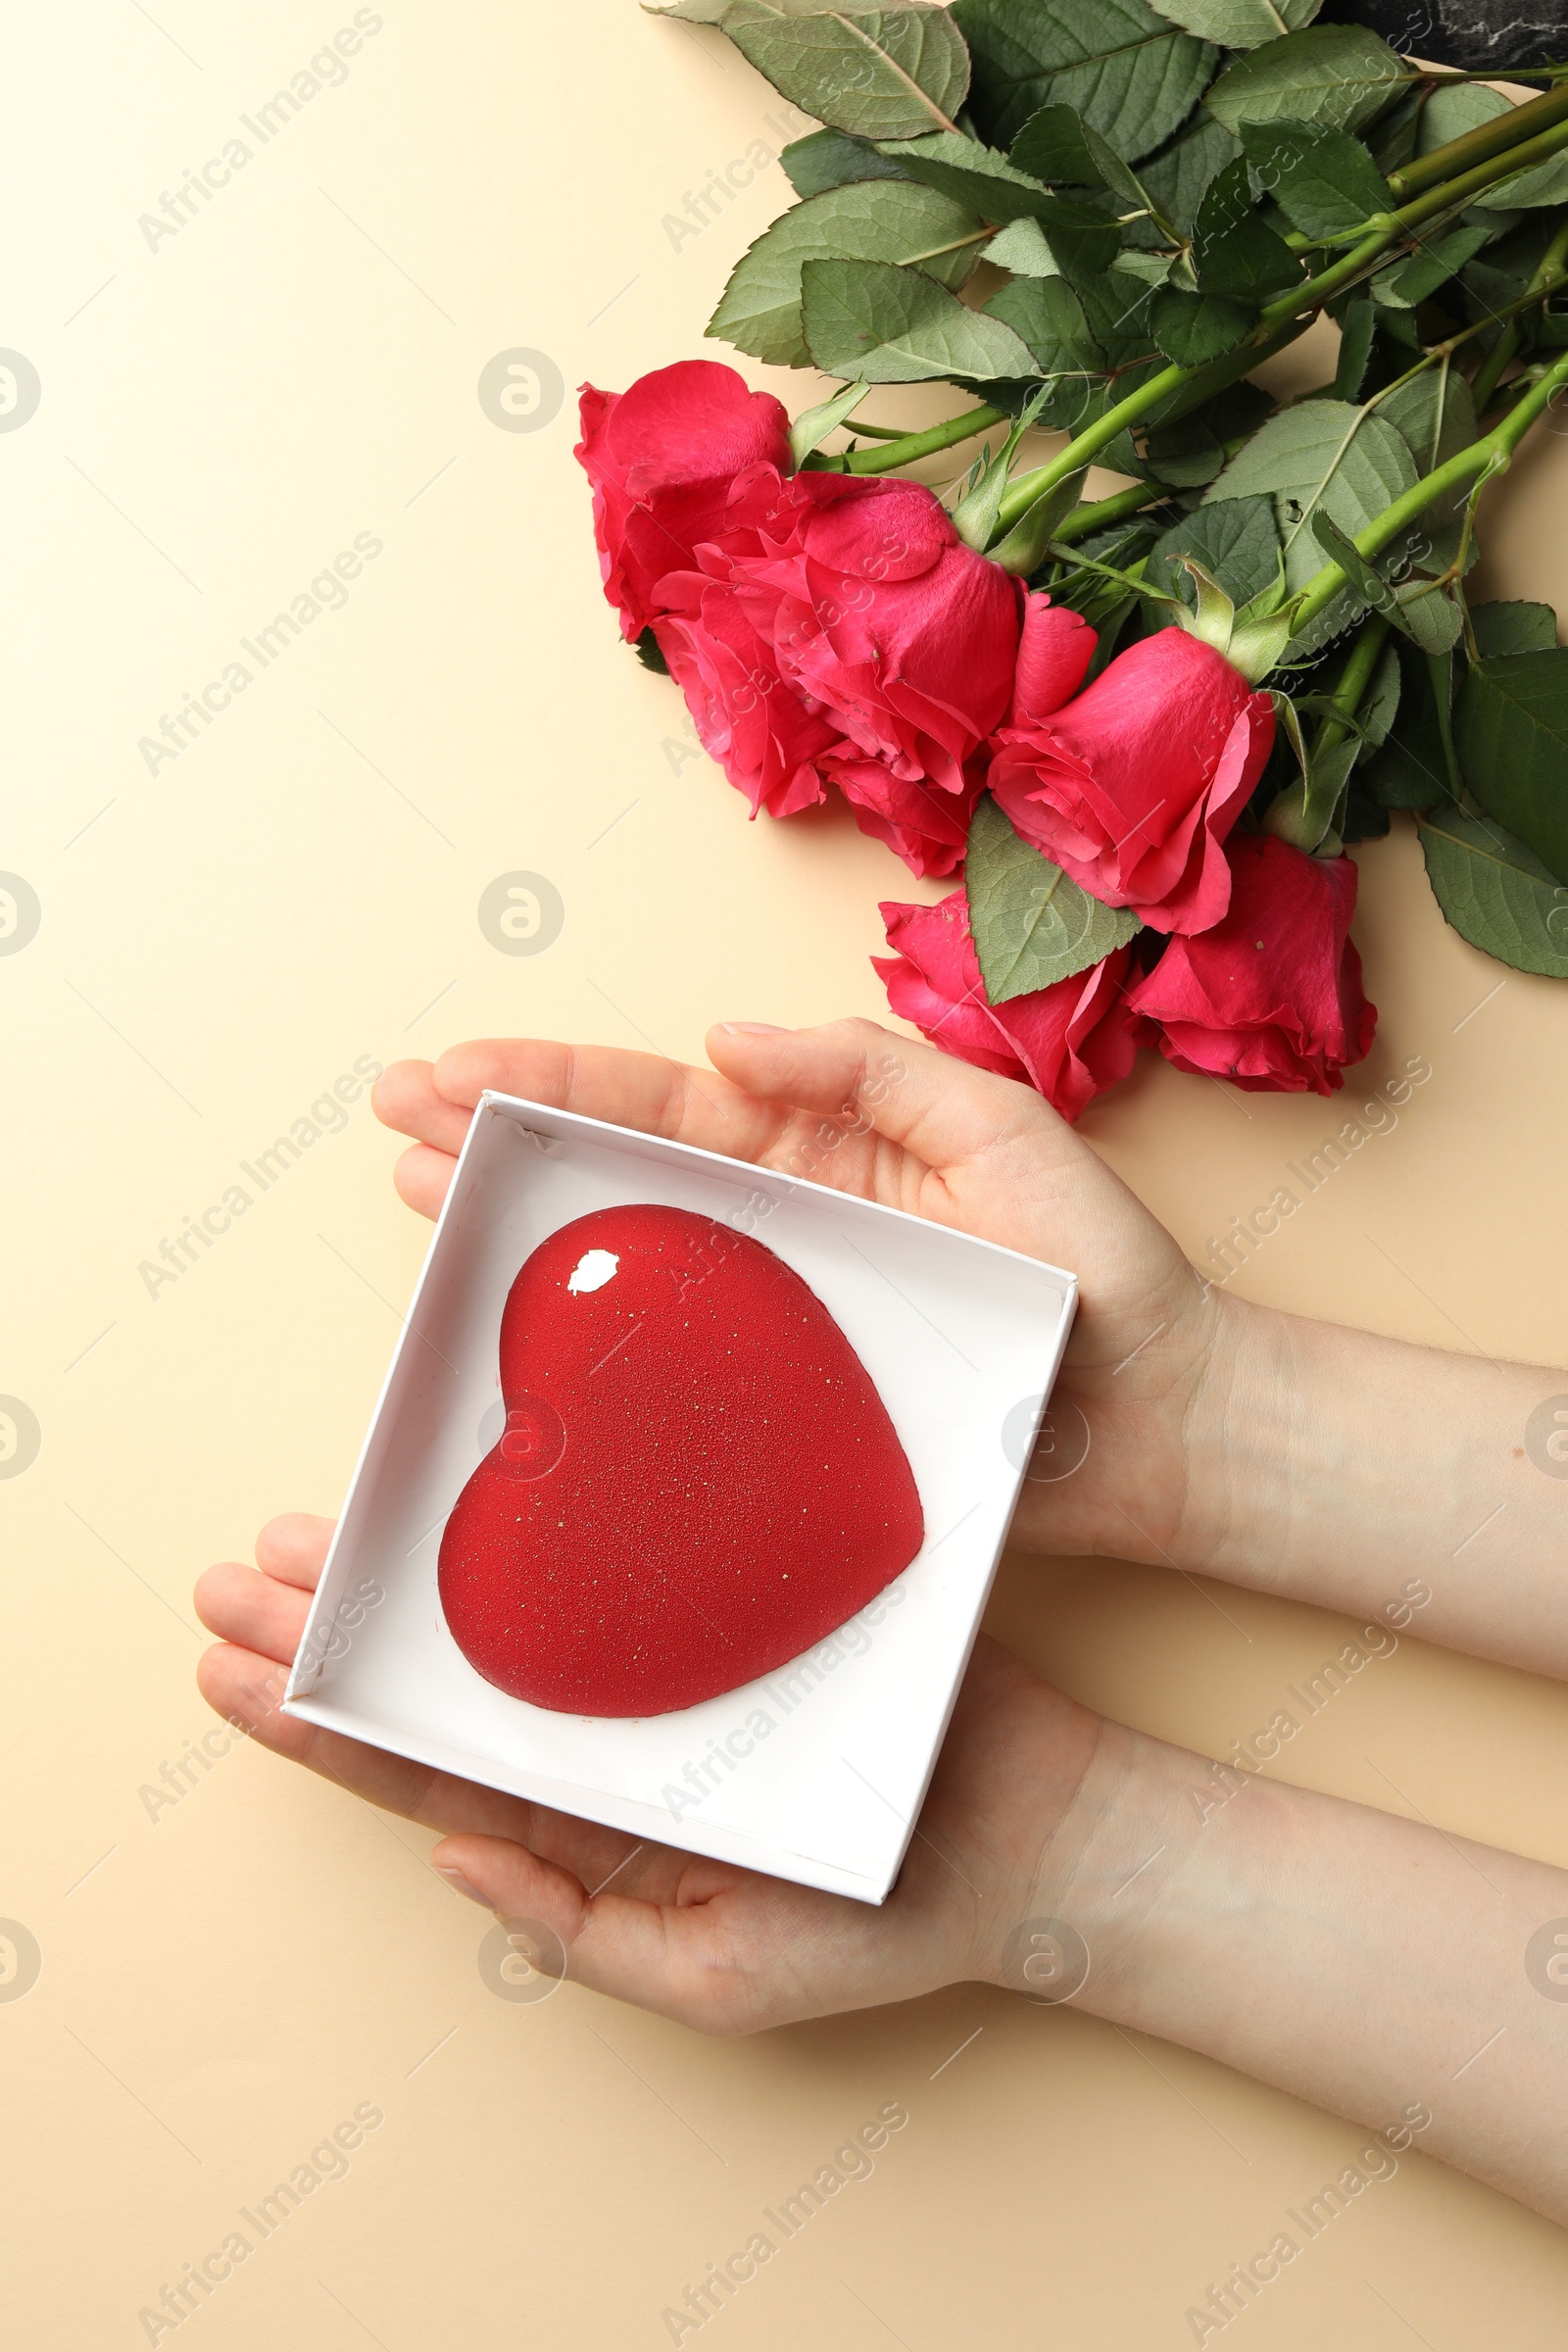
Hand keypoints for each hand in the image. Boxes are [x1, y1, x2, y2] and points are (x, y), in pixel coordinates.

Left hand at [193, 1515, 1100, 2031]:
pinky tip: (485, 1476)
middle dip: (327, 1633)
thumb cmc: (889, 1926)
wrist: (1035, 1835)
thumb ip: (586, 1937)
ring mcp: (669, 1657)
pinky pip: (623, 1559)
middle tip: (228, 1580)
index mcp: (592, 1822)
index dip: (323, 1724)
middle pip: (441, 1678)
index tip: (232, 1671)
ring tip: (301, 1532)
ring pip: (508, 1607)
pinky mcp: (735, 1591)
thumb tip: (452, 1862)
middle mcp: (611, 1733)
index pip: (427, 1766)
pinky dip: (549, 1519)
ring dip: (400, 1574)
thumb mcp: (728, 1983)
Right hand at [372, 1019, 1242, 1573]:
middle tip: (392, 1118)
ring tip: (415, 1187)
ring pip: (624, 1255)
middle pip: (615, 1164)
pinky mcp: (786, 1404)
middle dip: (502, 1131)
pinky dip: (586, 1338)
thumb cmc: (1102, 1271)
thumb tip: (723, 1037)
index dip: (553, 1076)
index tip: (452, 1067)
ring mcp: (777, 1314)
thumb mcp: (1002, 1129)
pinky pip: (671, 1364)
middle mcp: (784, 1220)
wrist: (1165, 1424)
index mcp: (826, 1143)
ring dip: (518, 1217)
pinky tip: (515, 1325)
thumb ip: (871, 1070)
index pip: (665, 1096)